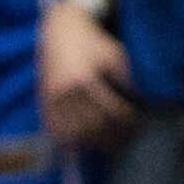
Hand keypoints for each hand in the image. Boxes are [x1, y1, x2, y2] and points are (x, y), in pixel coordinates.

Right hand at [41, 0, 138, 147]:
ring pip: (73, 134)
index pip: (111, 111)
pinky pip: (56, 131)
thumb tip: (139, 105)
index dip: (127, 120)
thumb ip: (126, 79)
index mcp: (84, 79)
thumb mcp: (114, 55)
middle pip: (92, 127)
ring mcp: (51, 101)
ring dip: (93, 144)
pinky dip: (68, 145)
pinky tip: (81, 152)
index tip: (139, 123)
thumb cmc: (93, 43)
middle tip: (128, 139)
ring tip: (110, 146)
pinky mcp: (43, 104)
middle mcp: (64, 93)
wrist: (60, 32)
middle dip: (113, 136)